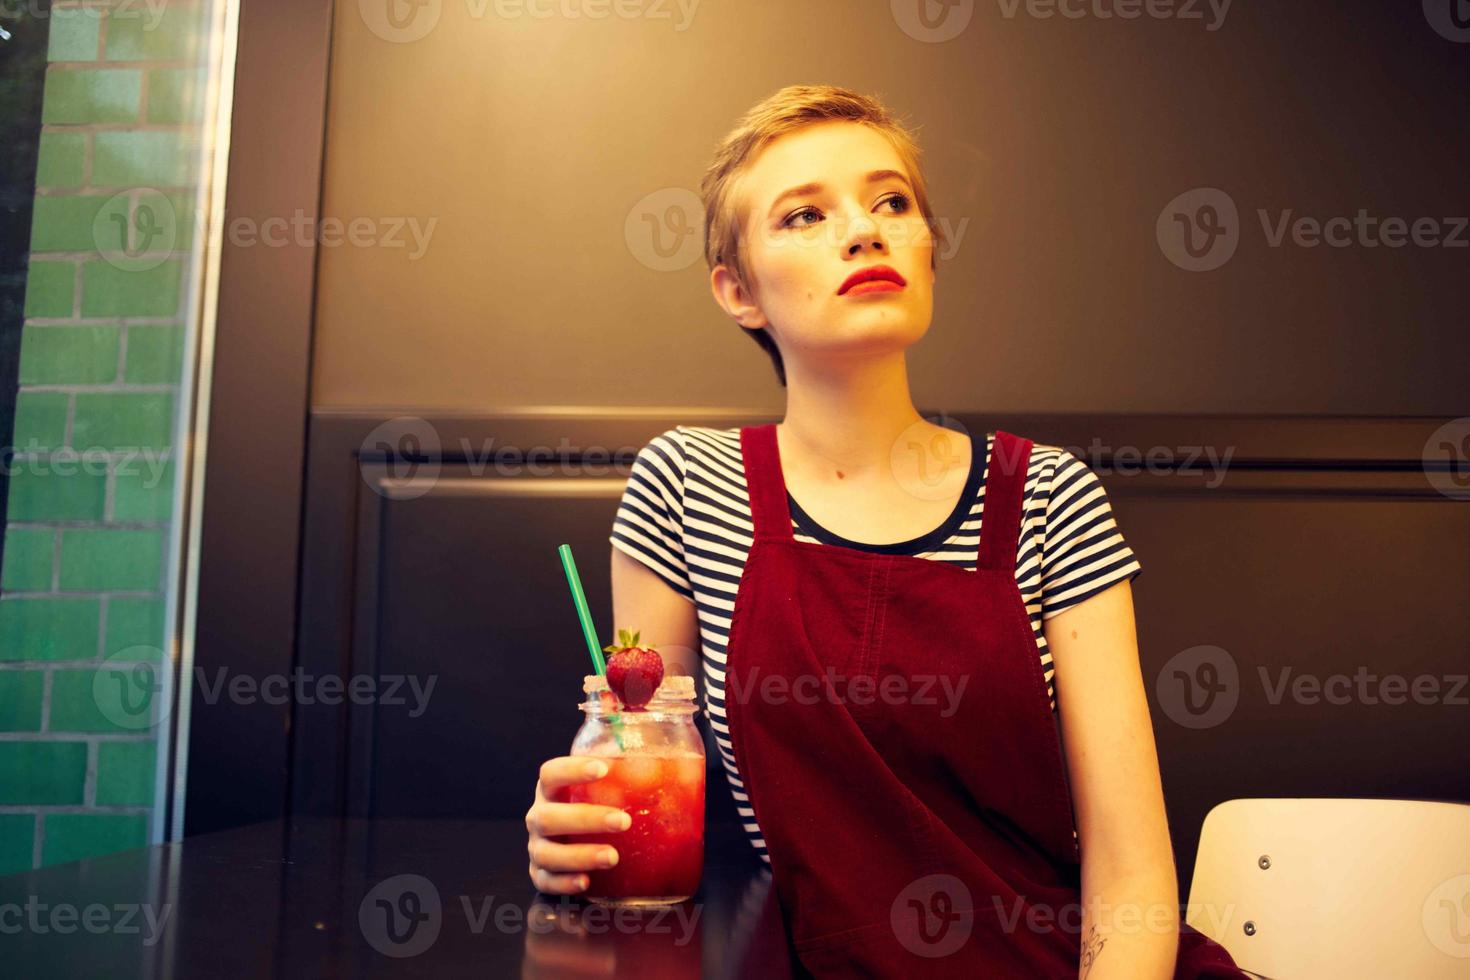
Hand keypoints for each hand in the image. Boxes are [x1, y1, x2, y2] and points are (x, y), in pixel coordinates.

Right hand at [525, 756, 630, 893]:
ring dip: (579, 855)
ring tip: (612, 857)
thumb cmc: (598, 808)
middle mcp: (539, 817)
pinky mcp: (541, 875)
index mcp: (551, 790)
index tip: (603, 769)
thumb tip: (676, 770)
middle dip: (585, 819)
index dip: (572, 770)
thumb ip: (633, 778)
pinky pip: (546, 882)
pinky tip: (586, 882)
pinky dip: (565, 883)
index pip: (551, 773)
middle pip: (549, 817)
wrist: (576, 844)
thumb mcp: (608, 790)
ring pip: (547, 854)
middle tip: (623, 821)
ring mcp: (537, 848)